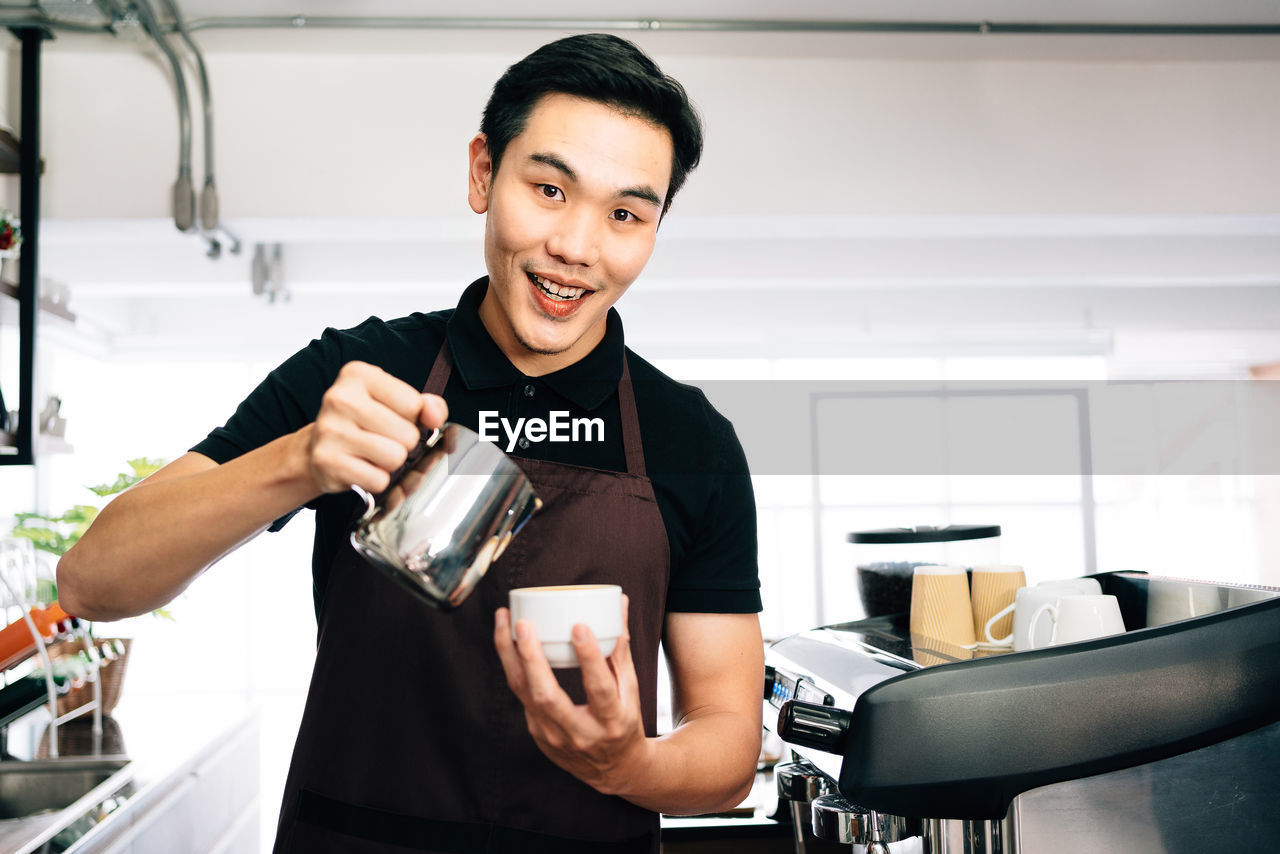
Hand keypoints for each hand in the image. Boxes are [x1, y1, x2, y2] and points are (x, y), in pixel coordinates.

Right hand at [305, 361, 448, 494]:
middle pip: (407, 434)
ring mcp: (330, 430)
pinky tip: (361, 468)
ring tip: (373, 454)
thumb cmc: (361, 422)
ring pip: (395, 458)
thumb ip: (425, 405)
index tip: (396, 419)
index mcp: (358, 375)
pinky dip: (376, 480)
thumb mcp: (393, 402)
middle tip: (382, 440)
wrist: (318, 446)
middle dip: (403, 444)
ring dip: (391, 463)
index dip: (414, 419)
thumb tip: (435, 416)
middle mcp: (340, 398)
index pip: (414, 404)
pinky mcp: (326, 461)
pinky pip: (378, 480)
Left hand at [493, 595, 650, 794]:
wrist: (614, 770)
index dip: (589, 658)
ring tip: (504, 622)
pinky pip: (521, 696)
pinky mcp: (538, 736)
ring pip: (524, 694)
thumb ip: (621, 647)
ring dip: (510, 656)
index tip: (579, 626)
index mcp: (612, 722)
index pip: (599, 689)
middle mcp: (580, 733)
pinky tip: (507, 641)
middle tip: (524, 623)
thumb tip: (621, 603)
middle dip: (531, 657)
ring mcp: (554, 738)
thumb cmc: (624, 720)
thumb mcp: (630, 689)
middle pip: (547, 696)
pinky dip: (512, 667)